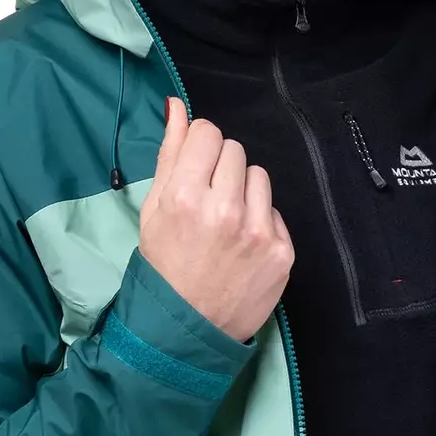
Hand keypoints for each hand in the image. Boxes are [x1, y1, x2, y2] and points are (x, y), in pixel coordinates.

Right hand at [138, 97, 294, 344]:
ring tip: (226, 222)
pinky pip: (274, 210)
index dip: (200, 147)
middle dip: (221, 168)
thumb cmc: (165, 266)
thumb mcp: (154, 210)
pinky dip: (259, 221)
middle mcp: (224, 209)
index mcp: (185, 196)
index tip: (196, 166)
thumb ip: (170, 155)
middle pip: (235, 150)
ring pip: (259, 175)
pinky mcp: (281, 250)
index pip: (208, 133)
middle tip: (209, 200)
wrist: (189, 328)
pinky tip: (242, 245)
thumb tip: (178, 107)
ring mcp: (257, 231)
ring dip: (243, 191)